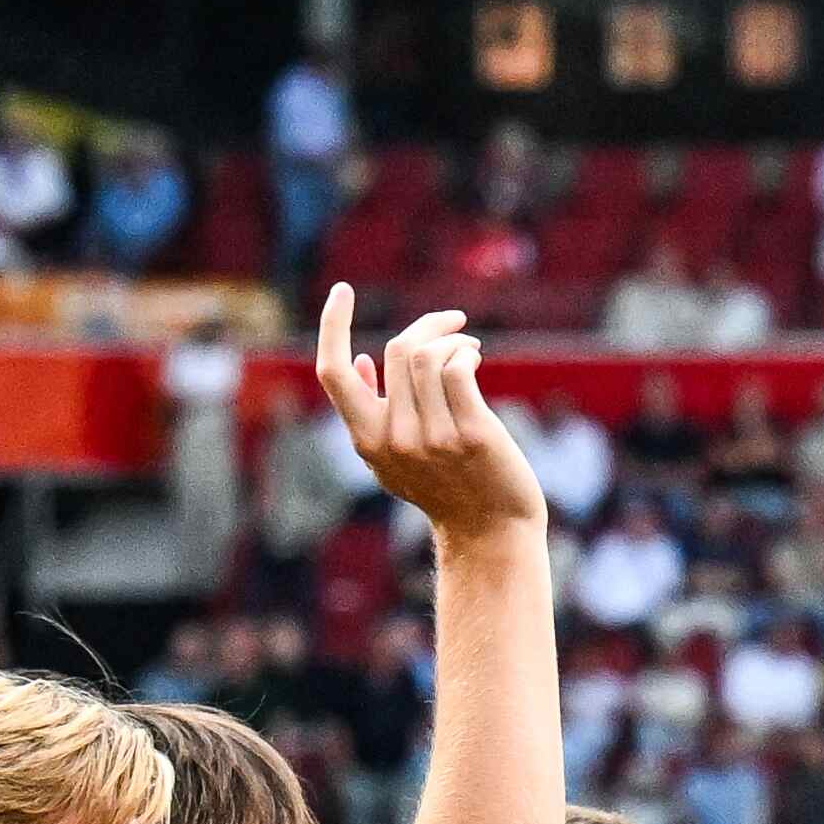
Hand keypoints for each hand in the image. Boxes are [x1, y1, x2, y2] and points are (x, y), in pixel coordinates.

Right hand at [313, 290, 547, 550]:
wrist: (491, 532)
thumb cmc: (446, 489)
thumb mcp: (395, 458)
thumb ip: (373, 413)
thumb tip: (361, 360)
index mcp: (367, 441)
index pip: (333, 372)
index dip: (333, 325)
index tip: (343, 291)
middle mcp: (393, 440)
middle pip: (396, 351)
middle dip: (427, 326)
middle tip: (453, 325)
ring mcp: (432, 439)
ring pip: (427, 355)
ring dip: (451, 339)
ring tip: (469, 347)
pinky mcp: (470, 434)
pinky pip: (457, 368)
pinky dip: (466, 352)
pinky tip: (474, 357)